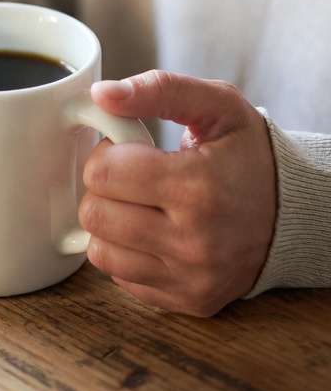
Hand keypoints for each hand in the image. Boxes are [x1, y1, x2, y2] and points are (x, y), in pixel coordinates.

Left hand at [79, 70, 277, 315]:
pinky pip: (122, 279)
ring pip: (101, 251)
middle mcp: (195, 242)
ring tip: (141, 204)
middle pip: (95, 214)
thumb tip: (102, 94)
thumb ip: (158, 89)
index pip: (104, 172)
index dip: (106, 153)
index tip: (128, 149)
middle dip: (104, 188)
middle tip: (132, 177)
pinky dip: (127, 253)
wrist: (294, 212)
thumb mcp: (216, 105)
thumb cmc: (250, 154)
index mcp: (198, 187)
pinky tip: (153, 232)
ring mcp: (192, 277)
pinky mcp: (190, 301)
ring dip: (111, 222)